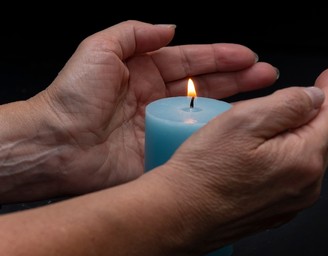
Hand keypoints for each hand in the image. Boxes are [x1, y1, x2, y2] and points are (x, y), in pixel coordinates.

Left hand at [30, 20, 278, 194]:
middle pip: (204, 84)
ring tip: (263, 97)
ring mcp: (161, 125)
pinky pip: (193, 141)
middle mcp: (156, 98)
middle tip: (266, 74)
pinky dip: (214, 136)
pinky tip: (235, 130)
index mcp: (143, 73)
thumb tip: (169, 27)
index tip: (247, 55)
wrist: (55, 145)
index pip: (190, 61)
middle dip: (237, 78)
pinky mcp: (161, 150)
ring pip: (204, 112)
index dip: (220, 57)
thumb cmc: (71, 98)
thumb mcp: (99, 50)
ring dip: (234, 105)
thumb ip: (134, 33)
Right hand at [162, 67, 327, 252]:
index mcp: (303, 160)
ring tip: (291, 117)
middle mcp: (304, 187)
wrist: (180, 215)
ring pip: (311, 158)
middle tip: (318, 92)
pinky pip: (295, 176)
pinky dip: (294, 155)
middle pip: (327, 139)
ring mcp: (290, 203)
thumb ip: (288, 104)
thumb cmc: (204, 172)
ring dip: (307, 133)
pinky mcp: (273, 211)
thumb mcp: (244, 121)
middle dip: (324, 111)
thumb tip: (315, 97)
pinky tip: (276, 148)